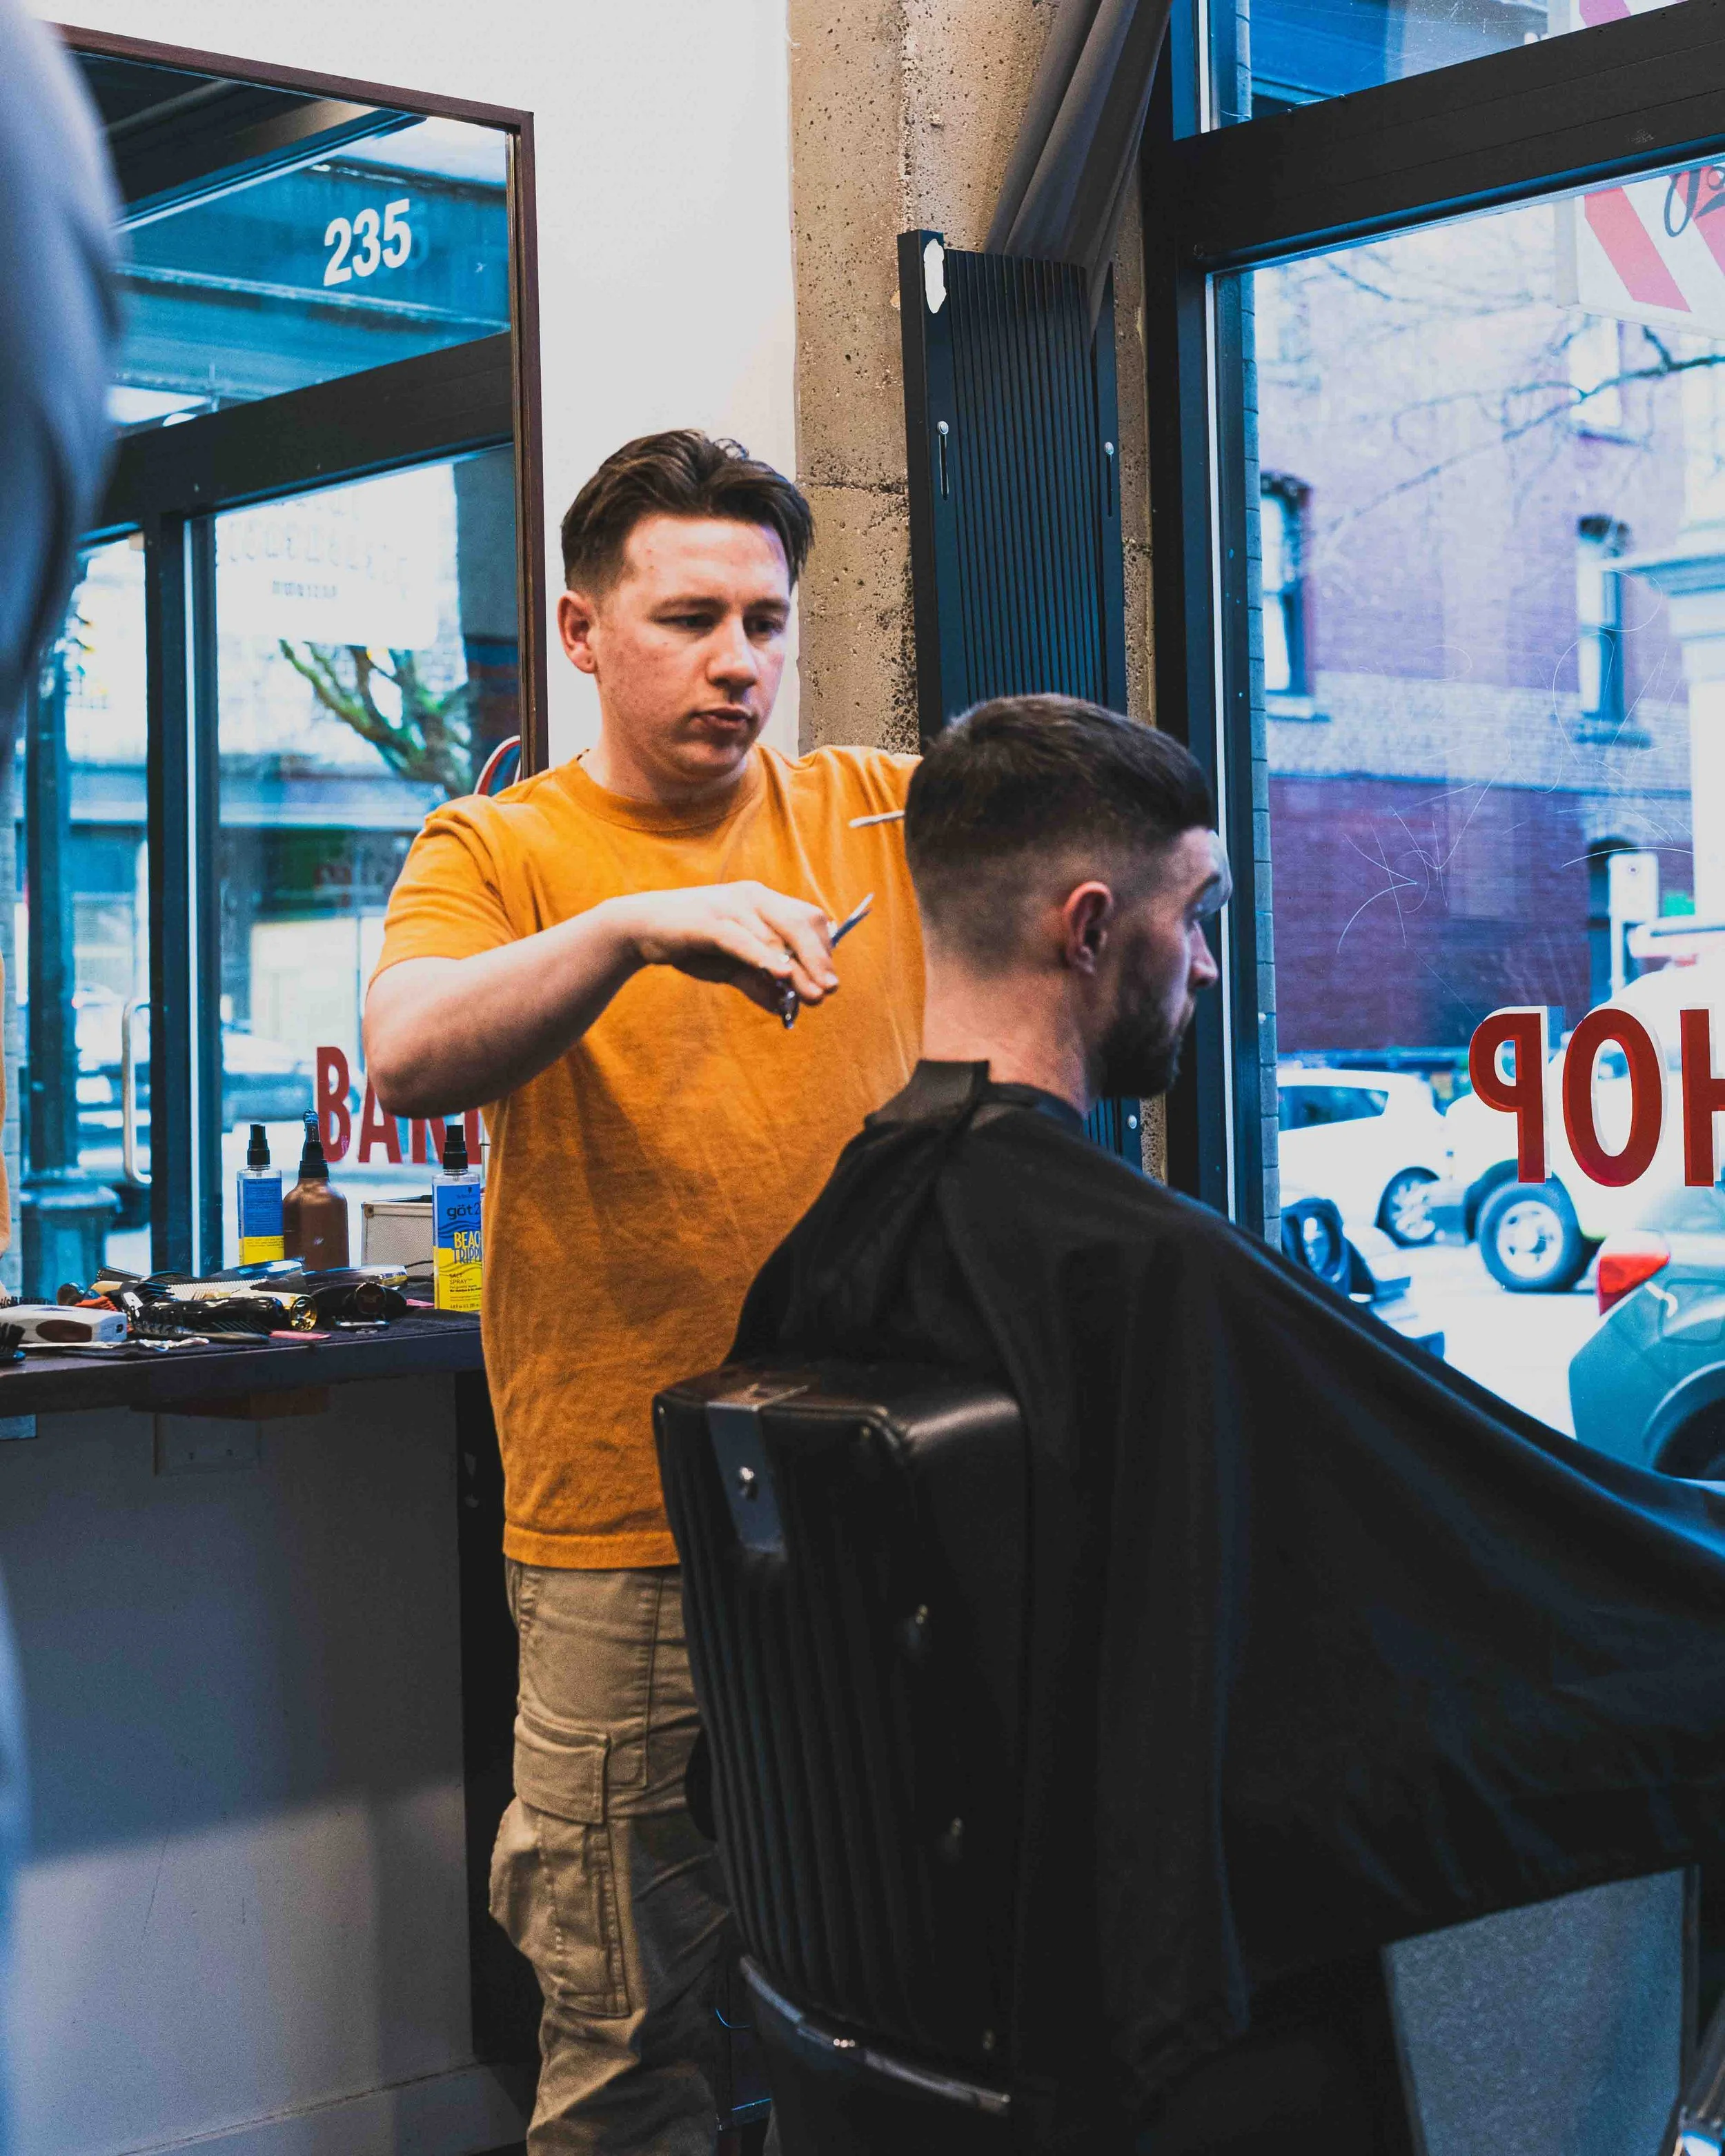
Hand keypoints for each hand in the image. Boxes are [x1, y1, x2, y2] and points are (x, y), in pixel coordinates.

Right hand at [613, 882, 840, 1016]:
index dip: (823, 950)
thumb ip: (758, 983)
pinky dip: (763, 956)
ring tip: (813, 994)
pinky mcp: (708, 921)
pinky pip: (742, 940)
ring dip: (797, 967)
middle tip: (830, 990)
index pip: (807, 919)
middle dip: (819, 959)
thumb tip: (784, 1008)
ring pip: (774, 935)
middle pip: (800, 923)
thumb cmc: (691, 943)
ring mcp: (730, 906)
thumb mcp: (731, 966)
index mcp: (763, 902)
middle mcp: (752, 897)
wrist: (640, 927)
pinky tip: (781, 974)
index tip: (828, 980)